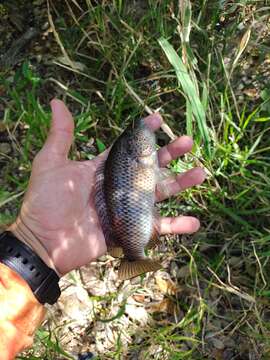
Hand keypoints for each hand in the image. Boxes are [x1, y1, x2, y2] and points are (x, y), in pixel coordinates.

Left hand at [9, 100, 204, 275]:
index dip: (143, 133)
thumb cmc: (45, 202)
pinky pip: (157, 228)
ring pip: (160, 194)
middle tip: (188, 142)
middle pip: (150, 167)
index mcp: (103, 169)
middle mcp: (119, 186)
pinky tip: (194, 222)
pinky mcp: (130, 230)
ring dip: (181, 184)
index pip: (128, 147)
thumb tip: (56, 102)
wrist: (43, 241)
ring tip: (201, 173)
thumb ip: (61, 135)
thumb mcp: (51, 163)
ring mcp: (127, 208)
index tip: (158, 118)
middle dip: (170, 154)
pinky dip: (176, 227)